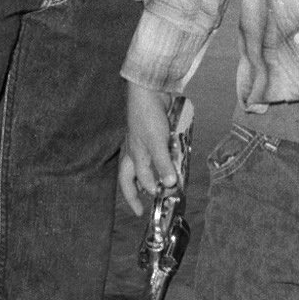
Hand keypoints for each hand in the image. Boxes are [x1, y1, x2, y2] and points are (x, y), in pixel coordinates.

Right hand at [118, 83, 189, 215]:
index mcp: (134, 156)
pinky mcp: (149, 134)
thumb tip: (169, 185)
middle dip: (132, 195)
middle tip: (138, 209)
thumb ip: (163, 164)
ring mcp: (140, 143)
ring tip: (148, 190)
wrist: (148, 90)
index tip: (166, 198)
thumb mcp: (157, 143)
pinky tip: (162, 162)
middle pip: (129, 179)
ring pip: (137, 167)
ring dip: (142, 180)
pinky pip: (149, 153)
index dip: (154, 191)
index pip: (144, 180)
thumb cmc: (147, 115)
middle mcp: (135, 152)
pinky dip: (153, 161)